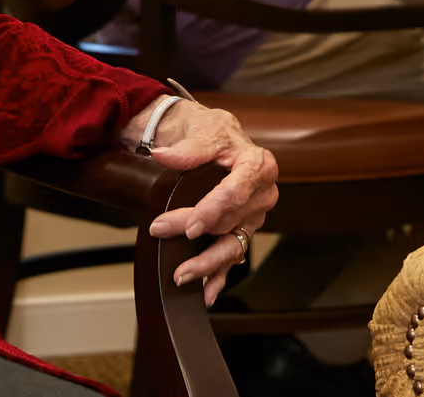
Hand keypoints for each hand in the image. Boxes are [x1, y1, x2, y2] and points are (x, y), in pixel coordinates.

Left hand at [138, 101, 278, 304]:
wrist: (217, 142)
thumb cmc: (216, 134)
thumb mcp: (204, 132)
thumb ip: (187, 148)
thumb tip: (162, 156)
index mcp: (259, 165)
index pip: (237, 192)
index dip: (213, 210)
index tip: (190, 224)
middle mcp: (262, 194)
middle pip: (229, 220)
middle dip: (195, 229)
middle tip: (161, 231)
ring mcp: (253, 217)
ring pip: (233, 245)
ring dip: (207, 263)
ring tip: (181, 275)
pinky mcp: (242, 231)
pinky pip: (232, 257)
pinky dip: (218, 276)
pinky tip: (205, 292)